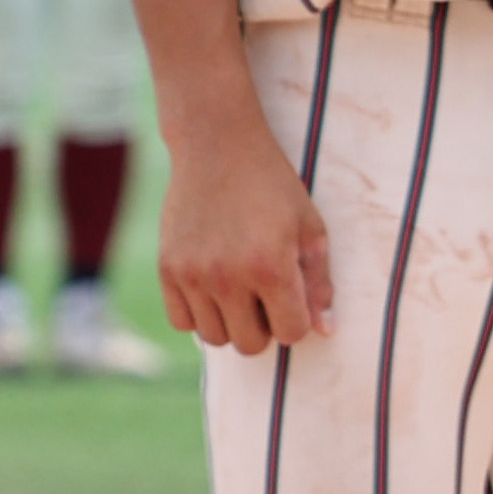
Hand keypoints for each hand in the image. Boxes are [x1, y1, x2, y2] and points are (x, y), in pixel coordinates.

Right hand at [155, 130, 331, 354]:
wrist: (218, 149)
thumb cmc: (274, 188)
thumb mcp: (310, 229)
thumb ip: (319, 283)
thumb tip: (326, 331)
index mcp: (270, 267)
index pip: (291, 333)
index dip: (298, 320)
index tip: (294, 297)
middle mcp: (227, 277)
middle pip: (251, 344)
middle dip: (266, 327)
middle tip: (267, 295)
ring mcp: (192, 275)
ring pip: (215, 339)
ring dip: (233, 323)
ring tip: (241, 291)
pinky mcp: (166, 270)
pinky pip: (182, 323)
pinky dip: (201, 316)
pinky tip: (214, 291)